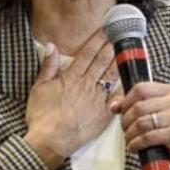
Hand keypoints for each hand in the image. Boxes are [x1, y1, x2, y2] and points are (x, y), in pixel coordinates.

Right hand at [24, 31, 120, 169]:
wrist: (51, 140)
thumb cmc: (42, 116)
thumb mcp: (39, 87)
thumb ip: (48, 66)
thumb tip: (51, 46)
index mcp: (71, 77)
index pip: (87, 53)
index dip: (98, 39)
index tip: (106, 29)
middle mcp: (86, 85)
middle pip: (102, 61)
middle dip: (112, 46)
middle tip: (121, 34)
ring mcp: (97, 99)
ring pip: (111, 76)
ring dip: (118, 61)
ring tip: (126, 50)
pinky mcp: (103, 114)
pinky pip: (117, 98)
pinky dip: (124, 88)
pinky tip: (130, 80)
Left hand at [111, 81, 169, 169]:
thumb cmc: (160, 128)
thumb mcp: (145, 113)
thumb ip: (127, 105)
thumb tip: (114, 106)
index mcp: (169, 91)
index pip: (140, 89)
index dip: (126, 102)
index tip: (122, 112)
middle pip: (139, 107)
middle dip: (126, 121)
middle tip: (125, 129)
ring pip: (142, 123)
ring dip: (130, 134)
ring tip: (129, 140)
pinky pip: (148, 137)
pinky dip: (136, 143)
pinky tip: (133, 147)